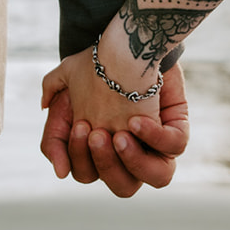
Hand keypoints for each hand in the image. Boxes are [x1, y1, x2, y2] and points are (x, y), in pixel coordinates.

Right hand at [40, 62, 188, 196]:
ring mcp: (158, 145)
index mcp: (104, 155)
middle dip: (107, 164)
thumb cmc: (93, 74)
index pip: (90, 175)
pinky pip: (174, 146)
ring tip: (119, 135)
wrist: (121, 42)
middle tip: (97, 133)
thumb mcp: (63, 102)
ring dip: (134, 161)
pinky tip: (137, 120)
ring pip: (159, 177)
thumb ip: (53, 138)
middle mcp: (133, 155)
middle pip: (124, 187)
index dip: (82, 158)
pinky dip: (154, 137)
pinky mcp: (177, 127)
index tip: (81, 126)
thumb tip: (60, 172)